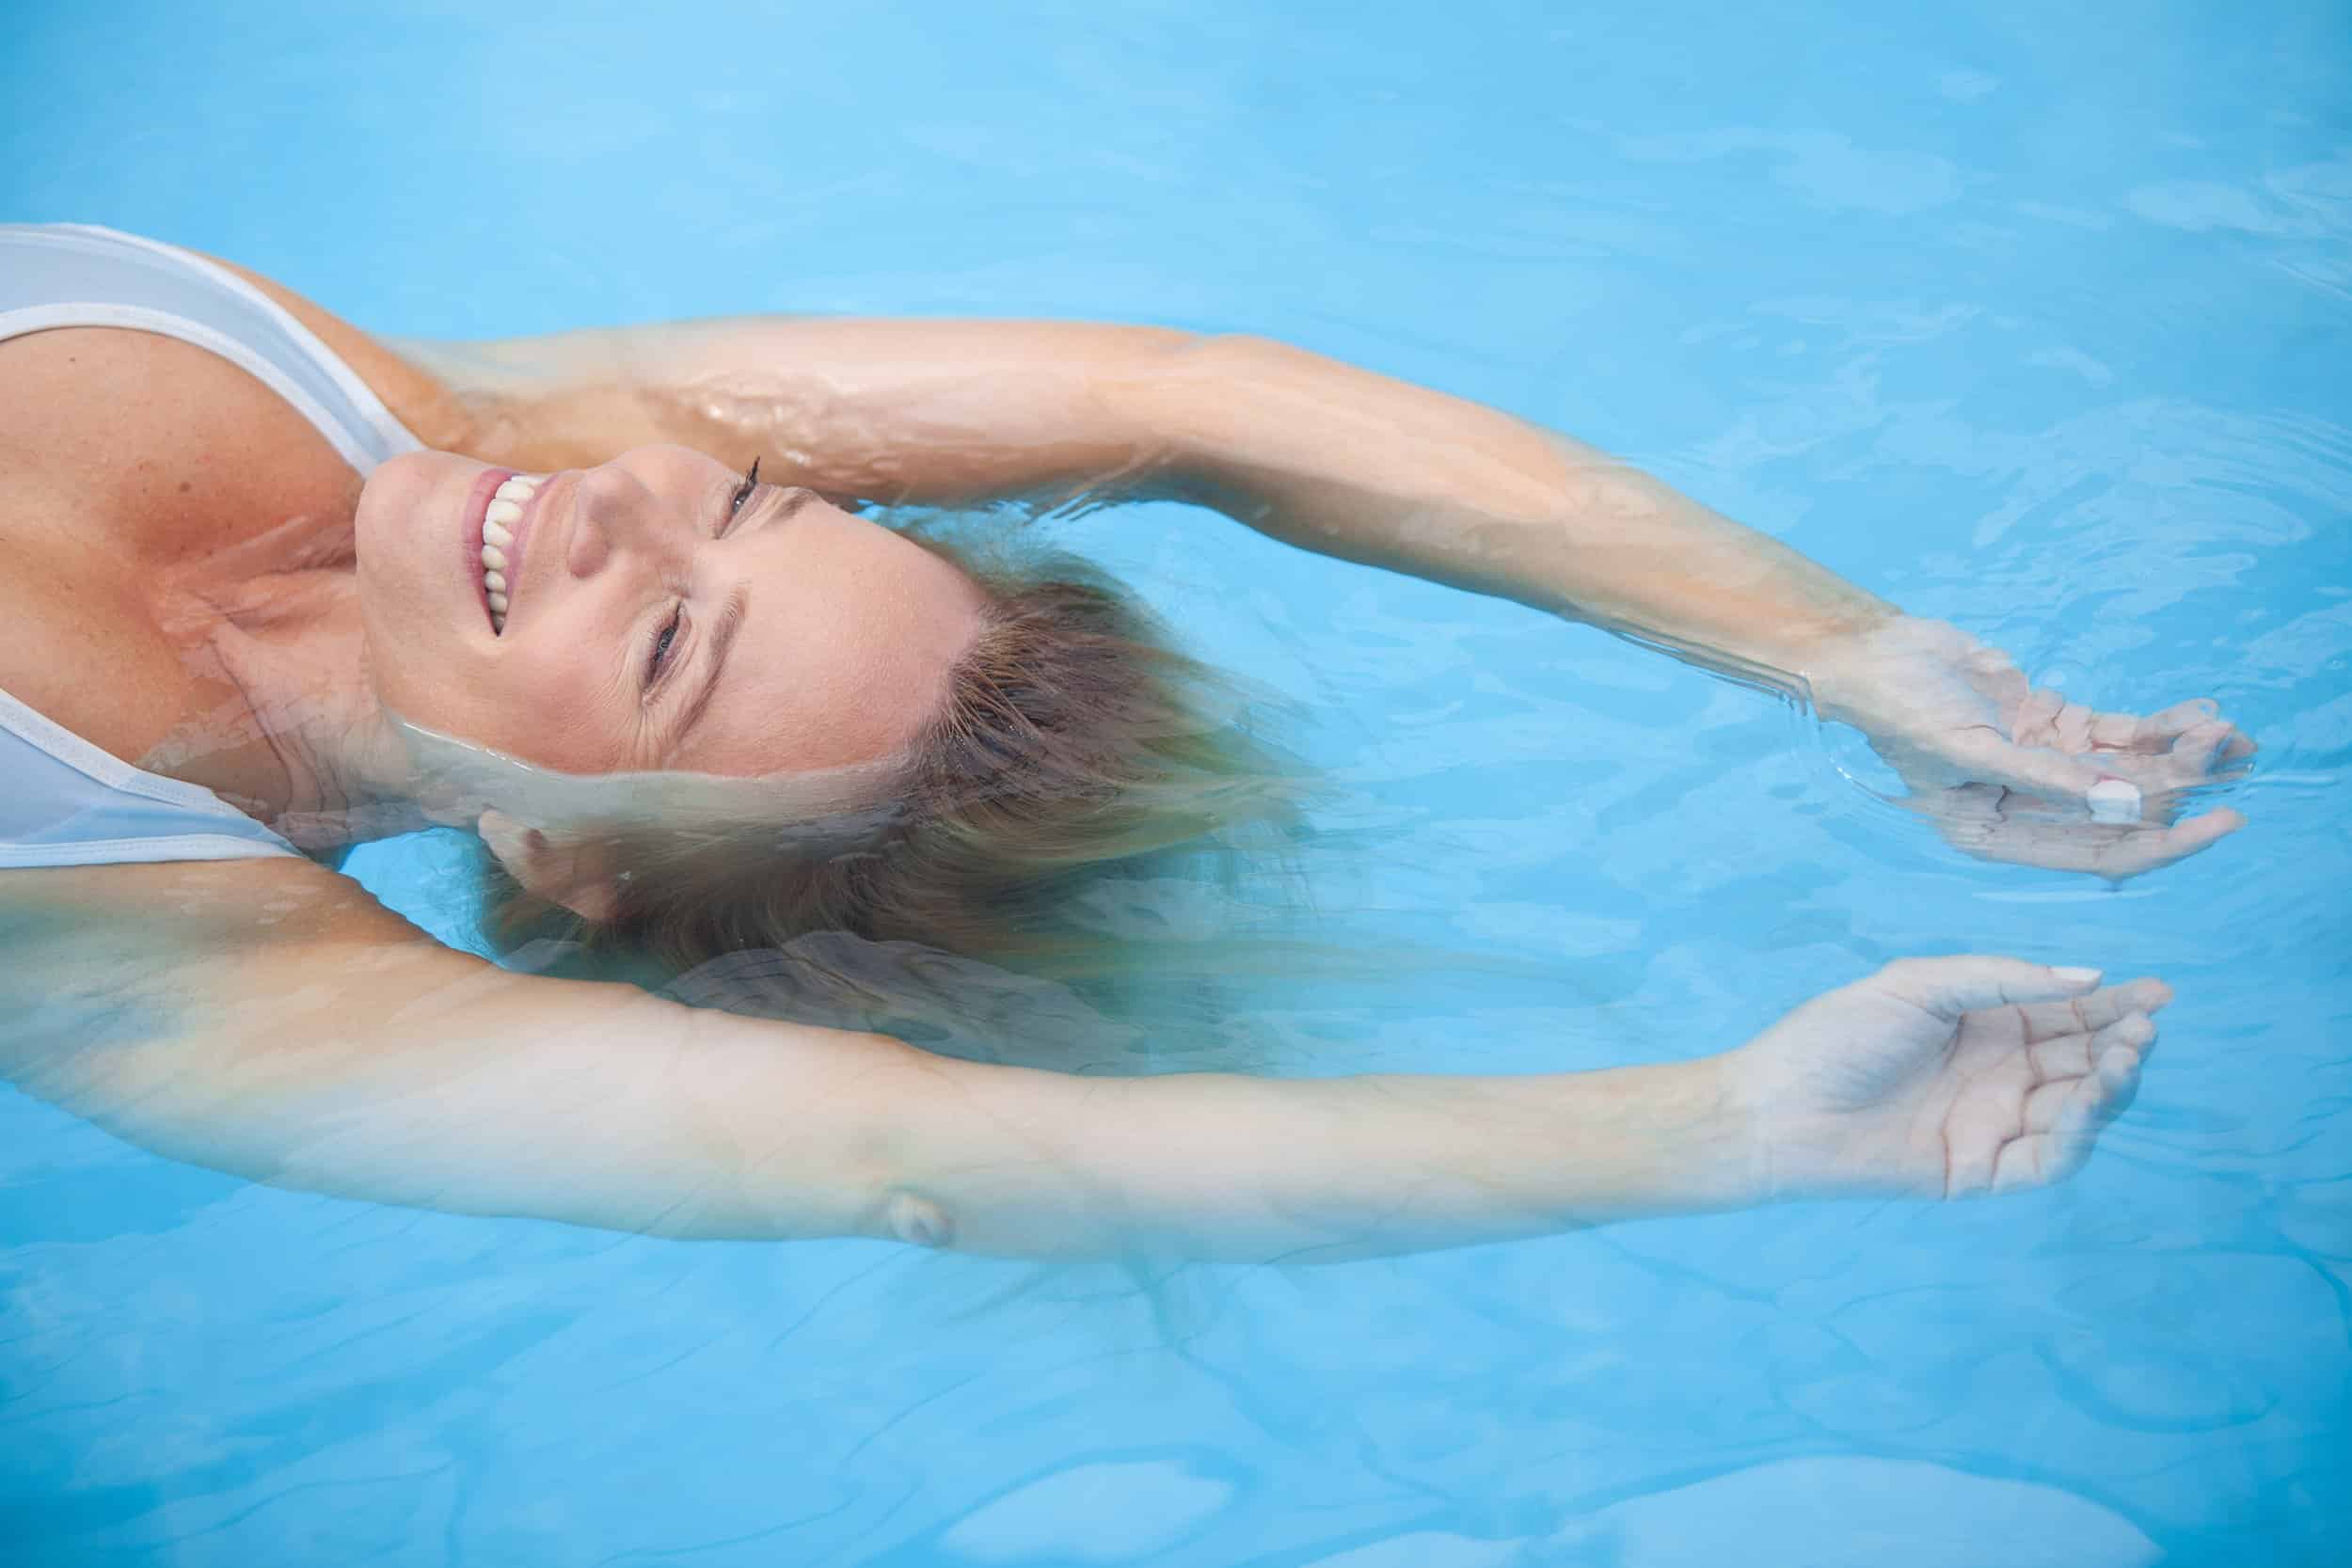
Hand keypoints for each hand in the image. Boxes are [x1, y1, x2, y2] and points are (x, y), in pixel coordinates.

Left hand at [1722, 956, 2164, 1199]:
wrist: (1776, 1107)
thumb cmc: (1833, 1036)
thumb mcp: (1917, 986)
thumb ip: (2002, 980)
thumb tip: (2088, 978)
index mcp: (1984, 1025)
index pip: (2067, 1015)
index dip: (2114, 1005)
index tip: (2159, 992)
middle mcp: (1997, 1075)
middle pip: (2083, 1061)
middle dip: (2122, 1043)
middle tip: (2145, 1025)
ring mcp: (1992, 1125)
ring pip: (2077, 1111)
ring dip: (2111, 1086)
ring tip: (2127, 1056)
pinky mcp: (1979, 1172)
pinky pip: (2047, 1159)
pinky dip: (2077, 1134)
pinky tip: (2088, 1099)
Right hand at [1804, 616, 2251, 876]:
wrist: (1874, 654)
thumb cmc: (1901, 711)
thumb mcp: (1969, 750)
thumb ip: (2046, 778)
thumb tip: (2123, 802)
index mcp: (1999, 834)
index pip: (2098, 852)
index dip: (2165, 842)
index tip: (2221, 823)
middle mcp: (2028, 808)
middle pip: (2124, 809)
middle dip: (2181, 784)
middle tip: (2232, 754)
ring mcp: (2043, 765)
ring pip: (2128, 768)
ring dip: (2178, 752)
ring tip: (2227, 732)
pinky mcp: (2050, 724)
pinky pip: (2117, 733)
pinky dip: (2157, 726)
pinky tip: (2198, 716)